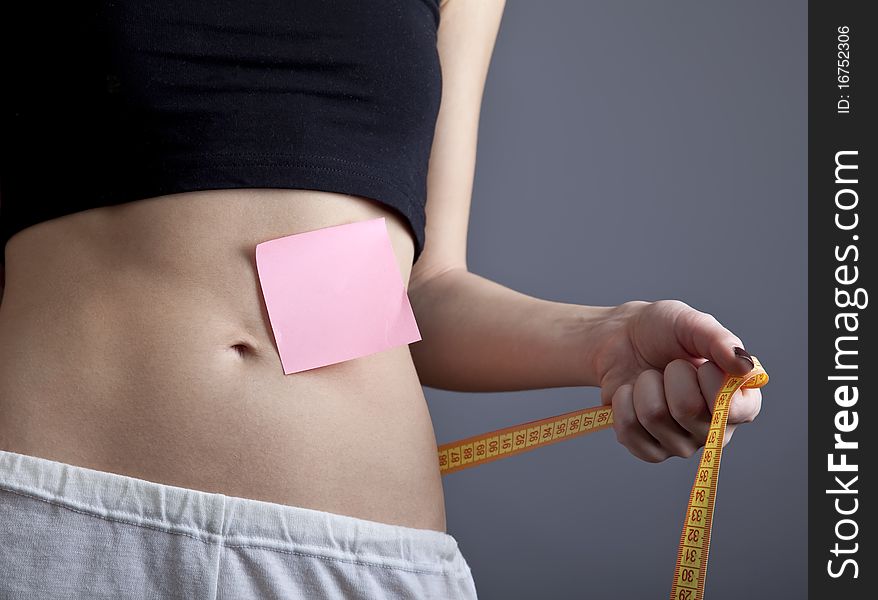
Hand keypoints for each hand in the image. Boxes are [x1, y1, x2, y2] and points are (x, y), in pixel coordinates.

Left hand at [592, 300, 762, 462]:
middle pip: (686, 409)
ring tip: (649, 378)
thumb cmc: (661, 331)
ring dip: (644, 385)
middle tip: (669, 366)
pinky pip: (629, 431)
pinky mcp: (650, 451)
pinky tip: (631, 393)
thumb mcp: (691, 323)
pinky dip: (623, 402)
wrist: (619, 338)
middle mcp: (715, 429)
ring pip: (653, 416)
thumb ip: (720, 341)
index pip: (736, 409)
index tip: (701, 363)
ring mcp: (682, 444)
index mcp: (739, 401)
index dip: (712, 380)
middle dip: (670, 375)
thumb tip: (745, 366)